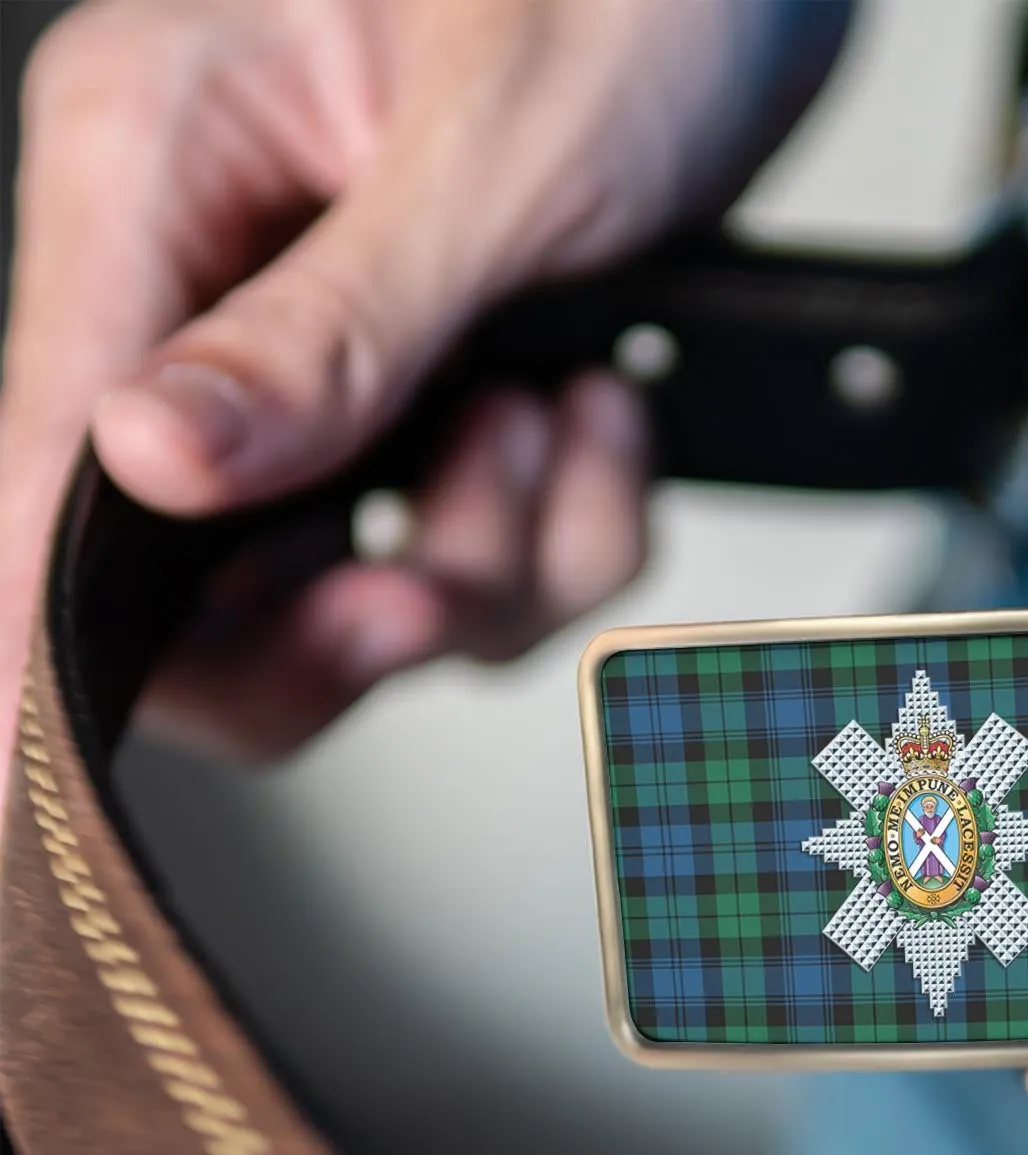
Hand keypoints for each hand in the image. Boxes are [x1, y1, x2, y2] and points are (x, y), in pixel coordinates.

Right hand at [0, 0, 844, 761]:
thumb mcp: (490, 154)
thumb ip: (326, 329)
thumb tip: (145, 462)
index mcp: (161, 170)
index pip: (47, 444)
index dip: (36, 621)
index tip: (20, 764)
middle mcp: (224, 286)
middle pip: (205, 582)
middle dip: (355, 613)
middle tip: (439, 589)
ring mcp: (338, 369)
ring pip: (378, 591)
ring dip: (504, 550)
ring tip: (563, 412)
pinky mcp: (440, 417)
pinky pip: (500, 562)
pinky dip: (578, 526)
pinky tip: (605, 414)